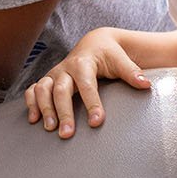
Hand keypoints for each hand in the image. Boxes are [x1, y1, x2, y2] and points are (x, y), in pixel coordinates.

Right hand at [23, 27, 150, 138]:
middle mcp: (65, 68)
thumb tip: (145, 85)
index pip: (87, 85)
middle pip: (60, 90)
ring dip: (44, 108)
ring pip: (42, 89)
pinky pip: (32, 90)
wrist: (94, 43)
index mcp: (83, 62)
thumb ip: (131, 72)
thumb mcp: (121, 60)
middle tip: (67, 133)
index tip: (97, 123)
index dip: (92, 104)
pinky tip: (34, 120)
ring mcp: (53, 74)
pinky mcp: (47, 80)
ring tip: (50, 128)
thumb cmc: (109, 54)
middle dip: (63, 112)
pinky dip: (31, 103)